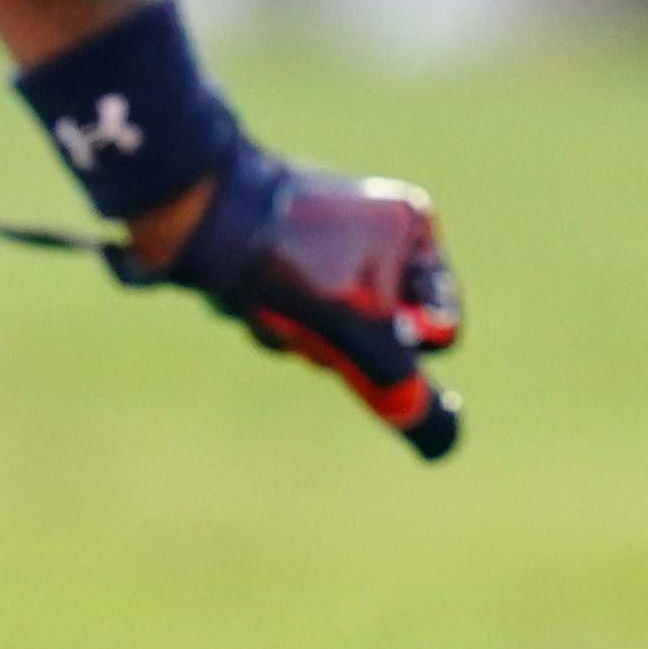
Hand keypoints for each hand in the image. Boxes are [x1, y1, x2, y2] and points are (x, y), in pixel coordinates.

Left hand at [120, 146, 464, 459]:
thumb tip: (444, 440)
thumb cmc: (290, 255)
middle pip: (378, 340)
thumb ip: (401, 380)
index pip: (439, 329)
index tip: (367, 340)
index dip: (403, 350)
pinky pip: (293, 320)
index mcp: (413, 230)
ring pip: (329, 336)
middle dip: (336, 345)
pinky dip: (271, 322)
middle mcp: (378, 235)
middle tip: (308, 320)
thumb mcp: (358, 323)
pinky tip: (246, 297)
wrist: (202, 208)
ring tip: (268, 303)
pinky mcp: (284, 260)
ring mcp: (329, 248)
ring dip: (297, 337)